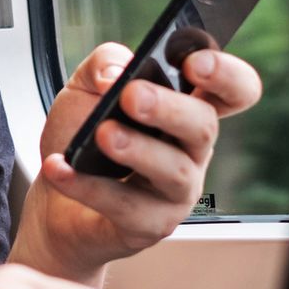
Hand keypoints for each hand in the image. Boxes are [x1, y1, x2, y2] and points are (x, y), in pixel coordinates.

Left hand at [16, 43, 263, 279]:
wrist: (53, 200)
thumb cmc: (81, 138)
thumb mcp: (86, 87)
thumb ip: (103, 63)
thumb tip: (116, 73)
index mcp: (187, 109)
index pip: (235, 90)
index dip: (226, 74)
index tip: (193, 62)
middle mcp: (191, 150)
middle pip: (204, 127)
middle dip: (169, 108)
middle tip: (131, 96)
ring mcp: (176, 192)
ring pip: (175, 171)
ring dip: (137, 149)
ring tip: (102, 134)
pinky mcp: (150, 225)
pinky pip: (126, 206)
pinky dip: (88, 186)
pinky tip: (61, 167)